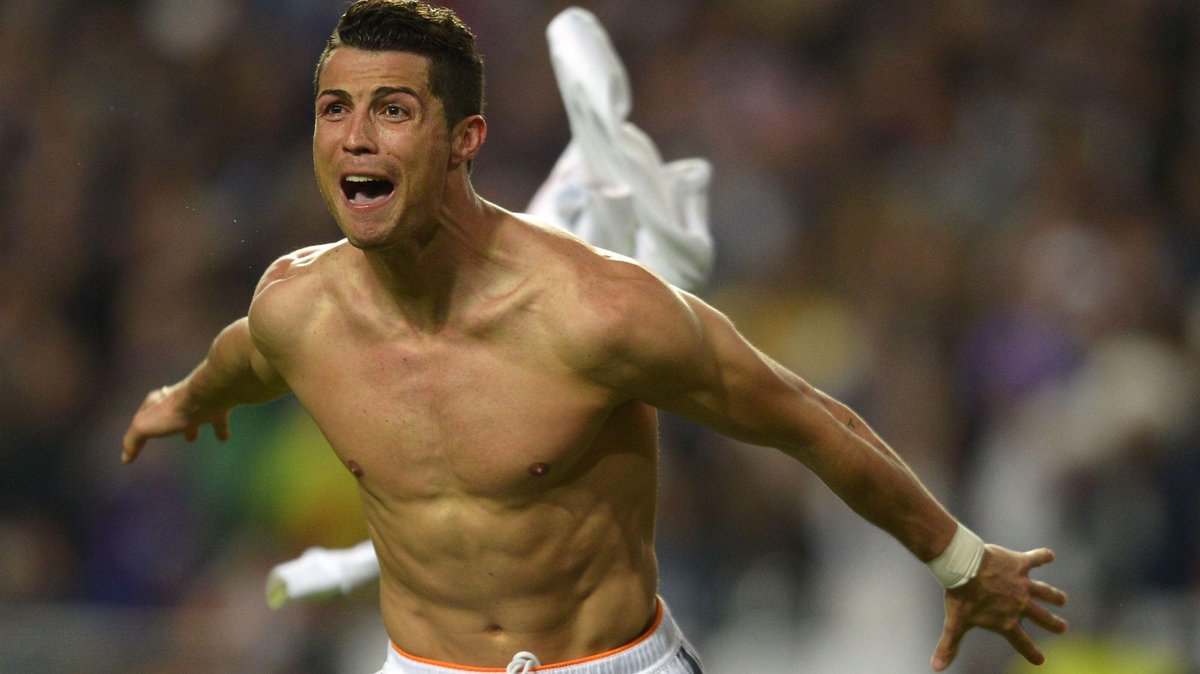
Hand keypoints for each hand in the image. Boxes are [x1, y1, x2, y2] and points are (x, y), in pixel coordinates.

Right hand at [121, 385, 230, 462]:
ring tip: (192, 439)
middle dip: (169, 423)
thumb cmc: (173, 411)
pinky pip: (219, 419)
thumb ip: (133, 440)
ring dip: (193, 426)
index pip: (146, 414)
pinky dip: (220, 429)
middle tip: (159, 434)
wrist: (209, 395)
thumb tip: (125, 457)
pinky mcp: (220, 406)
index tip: (141, 433)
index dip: (142, 425)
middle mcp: (179, 398)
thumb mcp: (144, 426)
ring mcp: (201, 401)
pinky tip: (223, 438)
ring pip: (194, 414)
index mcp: (158, 401)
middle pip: (171, 411)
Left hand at [931, 546, 1067, 670]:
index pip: (1022, 642)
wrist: (963, 567)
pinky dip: (1043, 556)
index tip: (1040, 660)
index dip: (1031, 653)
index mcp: (1006, 621)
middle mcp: (1019, 605)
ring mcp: (1022, 584)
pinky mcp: (1019, 564)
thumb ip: (949, 646)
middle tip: (1063, 627)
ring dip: (1054, 595)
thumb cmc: (960, 596)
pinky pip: (1036, 559)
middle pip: (1042, 617)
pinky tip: (1050, 554)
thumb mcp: (955, 623)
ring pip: (1044, 592)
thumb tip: (936, 667)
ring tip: (1062, 599)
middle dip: (1054, 624)